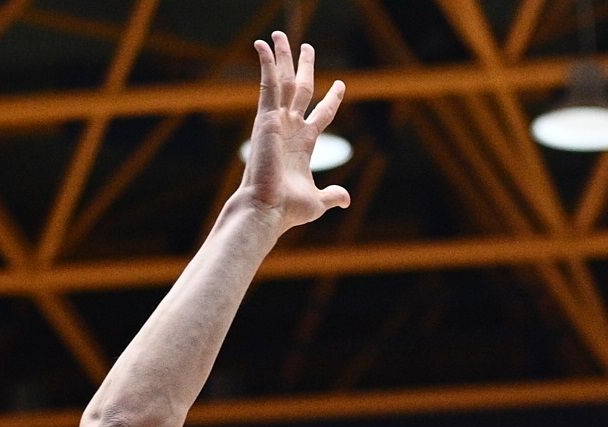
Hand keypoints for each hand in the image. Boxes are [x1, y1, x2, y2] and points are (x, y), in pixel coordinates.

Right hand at [236, 31, 349, 230]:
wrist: (268, 208)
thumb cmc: (287, 209)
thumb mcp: (317, 201)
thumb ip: (332, 195)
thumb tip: (345, 199)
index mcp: (303, 143)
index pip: (321, 114)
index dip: (332, 100)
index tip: (341, 85)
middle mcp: (290, 128)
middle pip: (300, 89)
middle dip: (304, 67)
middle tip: (307, 47)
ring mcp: (277, 121)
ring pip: (284, 81)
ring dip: (282, 58)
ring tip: (281, 35)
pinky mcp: (265, 118)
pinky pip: (267, 85)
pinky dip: (264, 64)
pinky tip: (263, 45)